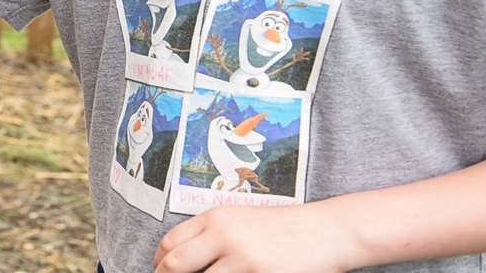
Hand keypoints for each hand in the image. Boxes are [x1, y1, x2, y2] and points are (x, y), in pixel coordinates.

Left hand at [154, 203, 360, 272]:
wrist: (327, 231)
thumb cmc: (284, 228)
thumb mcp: (241, 220)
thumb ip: (211, 234)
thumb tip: (181, 258)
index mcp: (215, 217)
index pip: (169, 242)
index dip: (158, 262)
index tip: (159, 271)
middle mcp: (224, 235)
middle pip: (175, 265)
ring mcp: (242, 258)